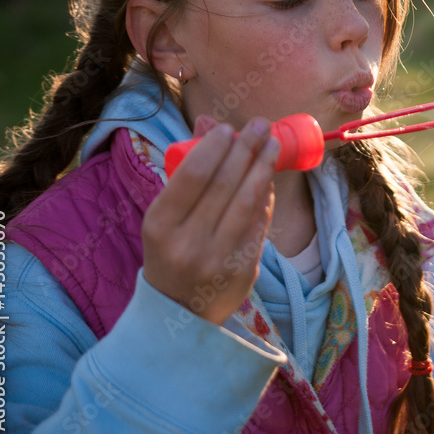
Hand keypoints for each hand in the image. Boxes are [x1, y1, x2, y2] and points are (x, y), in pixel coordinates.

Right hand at [142, 116, 279, 325]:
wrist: (178, 310)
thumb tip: (209, 123)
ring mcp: (217, 258)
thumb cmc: (170, 250)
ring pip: (247, 202)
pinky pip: (259, 223)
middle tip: (261, 125)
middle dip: (246, 149)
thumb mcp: (166, 215)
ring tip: (274, 144)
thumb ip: (187, 170)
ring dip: (264, 168)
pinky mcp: (243, 268)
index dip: (214, 148)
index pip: (192, 176)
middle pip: (225, 184)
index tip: (228, 128)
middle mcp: (187, 242)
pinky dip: (265, 197)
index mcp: (159, 225)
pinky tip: (269, 177)